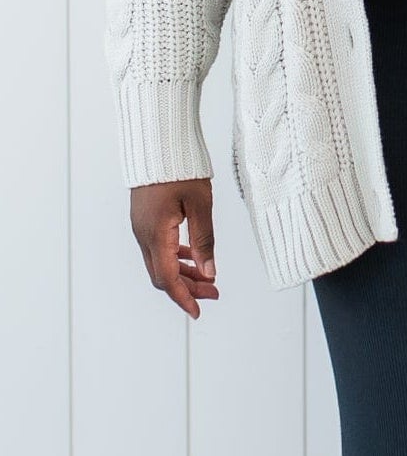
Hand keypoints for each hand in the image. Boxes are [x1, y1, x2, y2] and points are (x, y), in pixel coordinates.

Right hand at [129, 178, 218, 318]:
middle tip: (215, 293)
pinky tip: (193, 258)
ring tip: (209, 279)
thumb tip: (209, 273)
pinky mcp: (144, 220)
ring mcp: (141, 228)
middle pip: (163, 275)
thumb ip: (204, 240)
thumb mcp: (200, 204)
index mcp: (155, 234)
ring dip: (183, 274)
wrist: (158, 143)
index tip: (198, 312)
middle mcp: (143, 235)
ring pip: (160, 263)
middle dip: (188, 288)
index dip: (183, 297)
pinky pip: (158, 249)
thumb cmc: (181, 169)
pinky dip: (176, 258)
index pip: (168, 278)